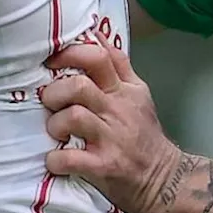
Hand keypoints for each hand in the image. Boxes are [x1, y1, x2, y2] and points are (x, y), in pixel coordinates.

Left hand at [41, 38, 178, 212]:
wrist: (163, 177)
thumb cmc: (144, 135)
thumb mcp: (138, 93)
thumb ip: (118, 66)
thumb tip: (97, 35)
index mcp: (125, 89)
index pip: (100, 57)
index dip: (71, 53)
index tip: (53, 60)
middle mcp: (118, 110)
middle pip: (79, 85)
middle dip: (55, 91)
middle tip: (50, 101)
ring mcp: (111, 138)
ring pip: (72, 117)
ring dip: (54, 123)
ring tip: (56, 131)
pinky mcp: (103, 165)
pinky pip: (69, 158)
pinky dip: (55, 159)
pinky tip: (56, 159)